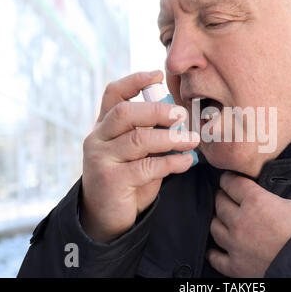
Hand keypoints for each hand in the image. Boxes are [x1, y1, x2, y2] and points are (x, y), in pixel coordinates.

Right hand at [81, 71, 199, 242]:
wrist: (108, 217)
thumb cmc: (128, 178)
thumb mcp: (138, 152)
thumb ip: (151, 134)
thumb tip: (182, 118)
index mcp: (104, 126)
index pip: (113, 94)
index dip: (135, 80)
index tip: (158, 74)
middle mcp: (98, 138)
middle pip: (126, 113)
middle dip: (157, 110)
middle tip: (182, 114)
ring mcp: (101, 159)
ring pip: (138, 140)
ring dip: (170, 138)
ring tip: (192, 140)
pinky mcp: (111, 180)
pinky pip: (146, 167)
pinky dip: (171, 162)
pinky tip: (186, 161)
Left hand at [206, 169, 290, 277]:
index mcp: (256, 202)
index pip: (232, 183)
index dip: (229, 178)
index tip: (229, 178)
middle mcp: (240, 220)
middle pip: (220, 202)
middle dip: (222, 197)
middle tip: (226, 196)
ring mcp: (234, 244)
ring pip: (214, 226)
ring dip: (217, 220)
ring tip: (223, 218)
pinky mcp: (234, 266)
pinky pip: (215, 256)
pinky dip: (214, 252)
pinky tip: (216, 248)